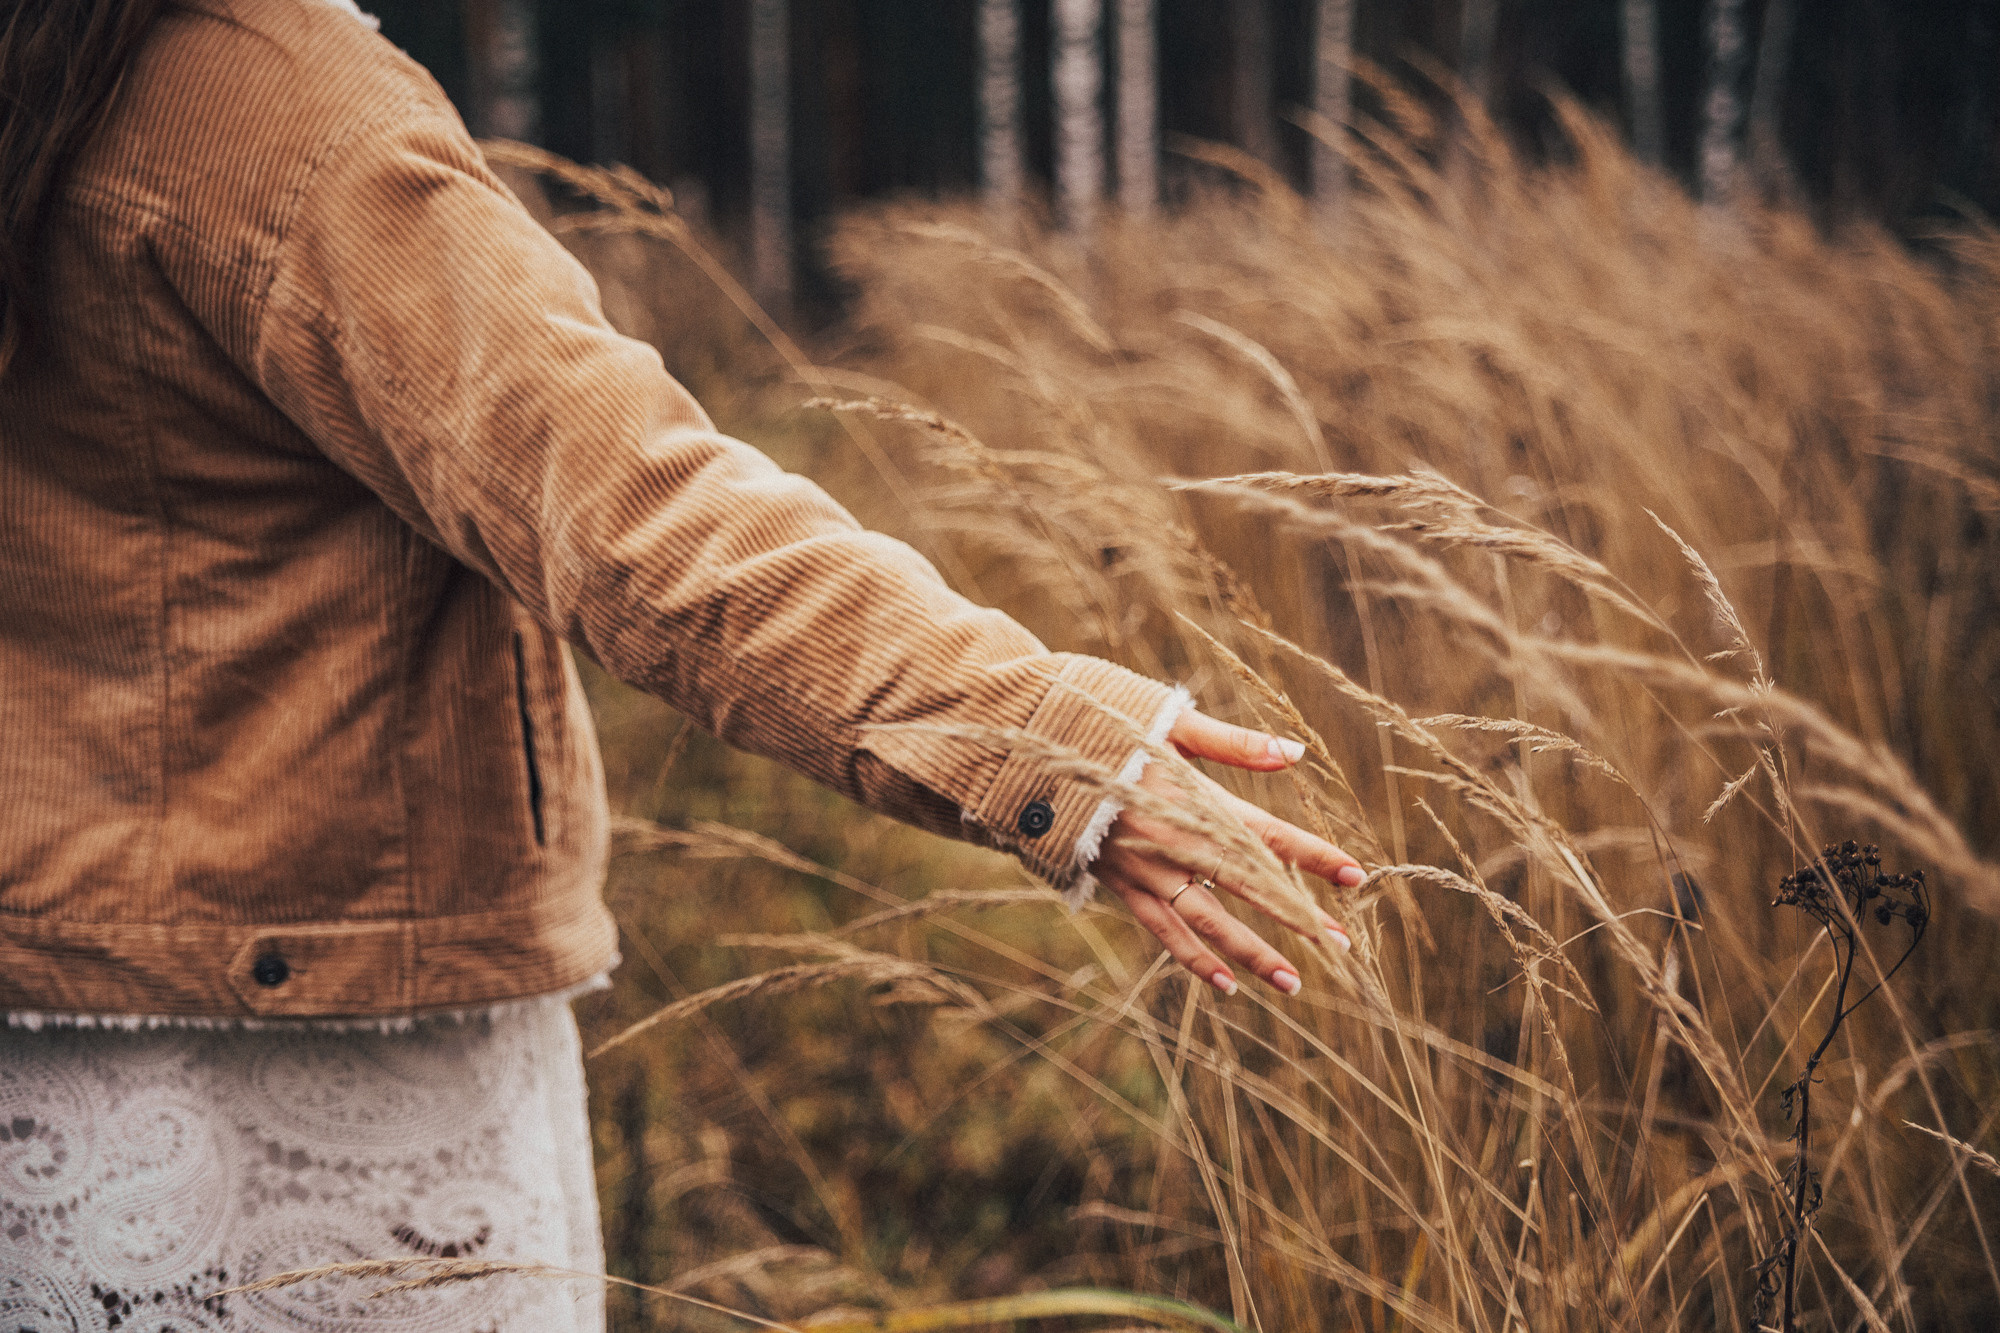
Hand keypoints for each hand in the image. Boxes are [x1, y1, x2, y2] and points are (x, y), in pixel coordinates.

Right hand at [1092, 709, 1363, 996]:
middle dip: (1294, 915)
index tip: (1356, 876)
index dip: (1311, 856)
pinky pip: (1161, 929)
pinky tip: (1224, 983)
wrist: (1019, 749)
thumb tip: (1295, 753)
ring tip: (1292, 982)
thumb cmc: (1097, 722)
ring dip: (1249, 952)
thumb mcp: (1166, 721)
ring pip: (1205, 920)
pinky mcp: (1117, 884)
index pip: (1264, 833)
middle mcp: (1170, 842)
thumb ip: (1232, 742)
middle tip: (1342, 945)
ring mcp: (1142, 869)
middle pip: (1245, 885)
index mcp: (1189, 798)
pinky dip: (1193, 957)